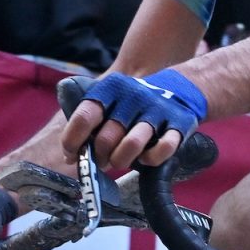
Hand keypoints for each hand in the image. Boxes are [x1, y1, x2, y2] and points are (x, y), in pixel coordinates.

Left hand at [61, 68, 206, 174]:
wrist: (178, 88)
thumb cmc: (132, 104)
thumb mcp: (109, 101)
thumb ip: (89, 123)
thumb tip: (70, 157)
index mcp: (110, 89)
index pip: (84, 117)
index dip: (73, 142)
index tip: (71, 156)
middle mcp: (132, 97)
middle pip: (106, 138)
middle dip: (99, 157)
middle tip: (102, 160)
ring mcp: (157, 110)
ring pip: (132, 144)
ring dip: (121, 160)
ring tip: (120, 161)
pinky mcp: (179, 124)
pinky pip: (163, 149)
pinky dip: (151, 159)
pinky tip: (146, 157)